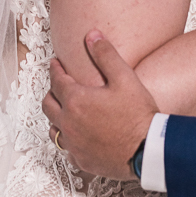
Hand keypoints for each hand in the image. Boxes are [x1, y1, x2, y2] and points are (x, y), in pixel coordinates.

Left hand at [42, 32, 157, 178]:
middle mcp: (69, 123)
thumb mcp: (124, 78)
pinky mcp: (81, 160)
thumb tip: (92, 36)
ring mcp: (73, 144)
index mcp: (76, 100)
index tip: (55, 64)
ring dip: (56, 117)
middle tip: (57, 85)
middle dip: (51, 92)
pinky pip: (66, 149)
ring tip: (65, 111)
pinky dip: (68, 140)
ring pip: (53, 129)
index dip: (55, 69)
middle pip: (48, 104)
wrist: (147, 150)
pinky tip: (77, 137)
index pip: (57, 80)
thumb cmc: (137, 116)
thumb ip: (106, 55)